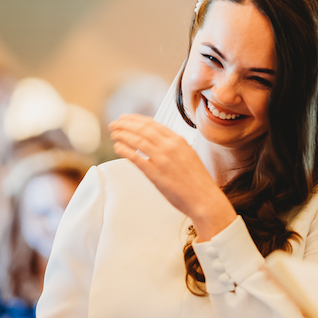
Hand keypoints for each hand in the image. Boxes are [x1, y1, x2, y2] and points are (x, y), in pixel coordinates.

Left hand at [109, 114, 235, 239]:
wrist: (204, 199)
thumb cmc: (197, 181)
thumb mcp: (188, 155)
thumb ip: (174, 147)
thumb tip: (158, 141)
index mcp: (179, 140)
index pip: (153, 123)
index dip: (136, 119)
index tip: (126, 118)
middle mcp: (170, 146)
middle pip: (142, 128)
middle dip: (125, 124)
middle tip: (114, 123)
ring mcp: (162, 159)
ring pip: (137, 139)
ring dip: (122, 134)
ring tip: (113, 133)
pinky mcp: (155, 173)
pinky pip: (135, 157)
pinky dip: (124, 149)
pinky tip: (117, 147)